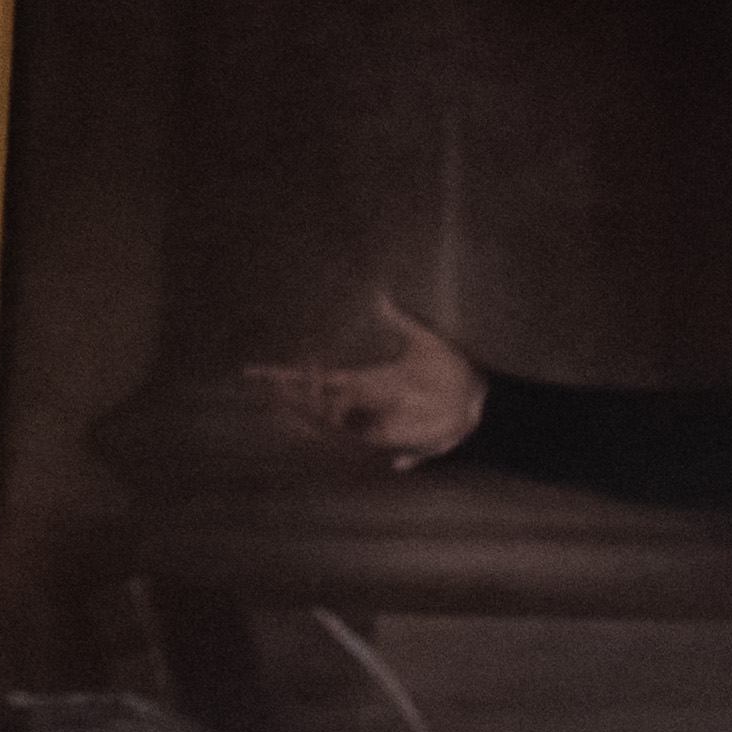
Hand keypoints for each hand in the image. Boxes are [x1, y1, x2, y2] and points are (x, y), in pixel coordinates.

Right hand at [246, 292, 486, 467]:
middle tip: (270, 383)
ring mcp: (375, 421)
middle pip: (313, 402)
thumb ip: (399, 319)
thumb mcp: (424, 337)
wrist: (479, 399)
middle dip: (290, 393)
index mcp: (366, 378)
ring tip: (299, 389)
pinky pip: (354, 438)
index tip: (251, 372)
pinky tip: (325, 409)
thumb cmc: (454, 369)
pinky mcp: (390, 437)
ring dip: (309, 408)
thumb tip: (381, 294)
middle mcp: (364, 402)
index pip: (316, 377)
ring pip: (327, 422)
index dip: (284, 375)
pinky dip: (336, 426)